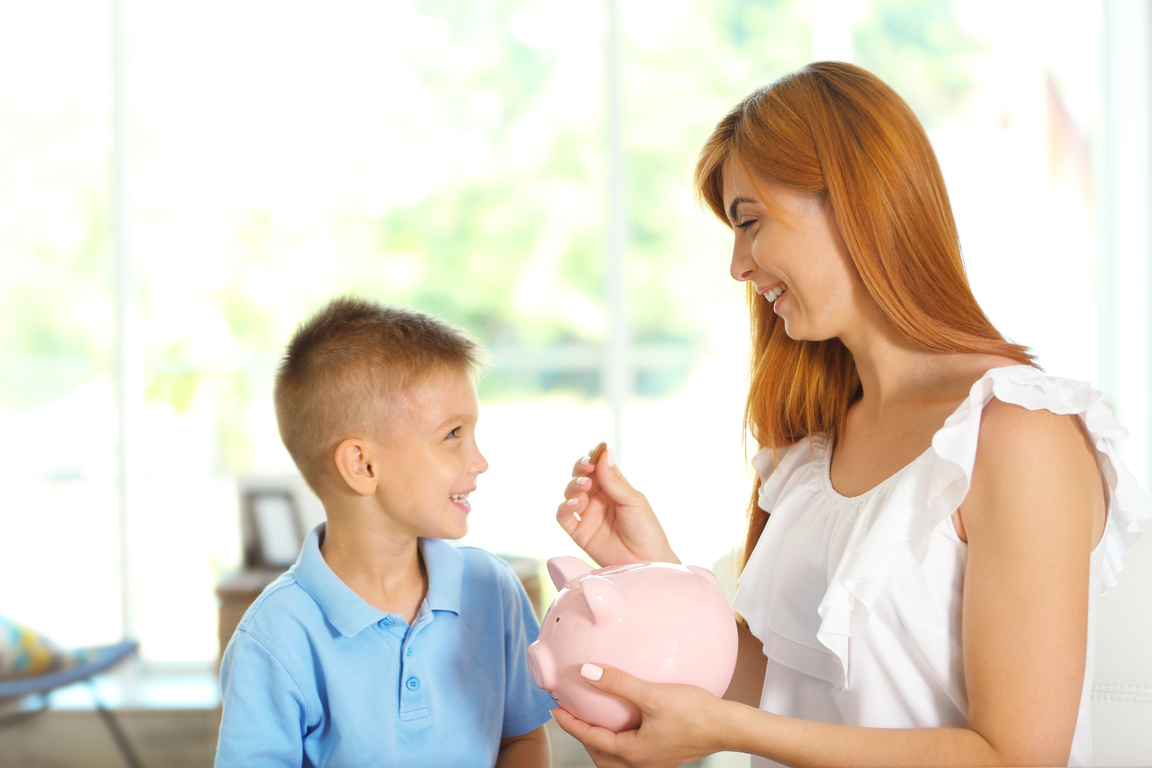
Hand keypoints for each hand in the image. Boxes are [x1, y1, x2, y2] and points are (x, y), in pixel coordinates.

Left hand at [550, 664, 729, 767]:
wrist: (729, 726)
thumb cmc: (696, 713)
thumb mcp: (652, 695)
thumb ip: (618, 682)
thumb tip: (588, 672)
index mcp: (633, 752)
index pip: (590, 738)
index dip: (570, 723)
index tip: (554, 709)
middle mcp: (641, 762)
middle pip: (600, 754)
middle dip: (583, 736)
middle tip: (570, 715)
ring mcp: (654, 760)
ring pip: (616, 755)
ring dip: (601, 738)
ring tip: (594, 717)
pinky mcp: (664, 752)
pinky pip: (632, 748)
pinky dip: (619, 736)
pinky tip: (625, 717)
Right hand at [556, 446, 676, 566]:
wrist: (646, 561)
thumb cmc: (646, 530)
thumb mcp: (633, 500)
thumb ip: (615, 480)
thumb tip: (604, 452)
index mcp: (613, 488)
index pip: (597, 467)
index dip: (592, 459)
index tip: (592, 456)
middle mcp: (598, 499)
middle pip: (580, 477)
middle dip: (580, 469)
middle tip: (586, 468)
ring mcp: (588, 515)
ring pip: (570, 493)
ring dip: (573, 486)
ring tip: (584, 486)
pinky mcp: (579, 532)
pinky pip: (564, 517)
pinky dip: (564, 507)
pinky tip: (574, 504)